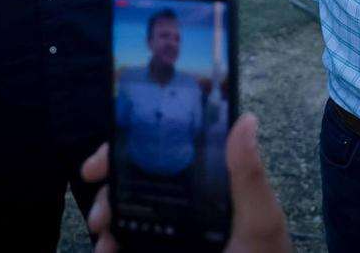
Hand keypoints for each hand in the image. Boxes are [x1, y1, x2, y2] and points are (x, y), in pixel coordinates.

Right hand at [82, 113, 289, 252]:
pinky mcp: (161, 245)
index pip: (176, 143)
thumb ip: (249, 177)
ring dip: (107, 214)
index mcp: (215, 178)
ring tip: (102, 236)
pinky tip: (107, 250)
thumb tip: (245, 120)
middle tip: (101, 209)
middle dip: (112, 182)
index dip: (142, 137)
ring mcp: (175, 222)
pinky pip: (128, 236)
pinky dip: (111, 242)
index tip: (114, 147)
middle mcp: (191, 195)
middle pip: (142, 173)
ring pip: (129, 205)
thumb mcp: (258, 220)